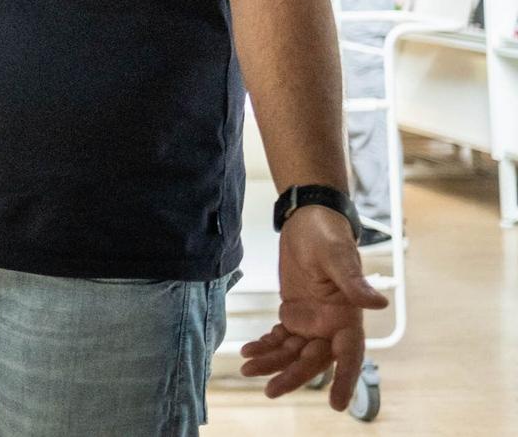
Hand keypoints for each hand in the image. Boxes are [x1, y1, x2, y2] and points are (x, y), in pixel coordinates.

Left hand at [238, 206, 389, 410]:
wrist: (307, 221)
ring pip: (292, 352)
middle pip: (313, 359)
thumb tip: (378, 304)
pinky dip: (266, 346)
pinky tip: (248, 351)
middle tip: (270, 390)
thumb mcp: (338, 257)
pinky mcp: (294, 313)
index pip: (349, 354)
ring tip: (248, 368)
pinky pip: (280, 338)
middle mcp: (331, 325)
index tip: (337, 405)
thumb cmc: (327, 236)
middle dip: (293, 376)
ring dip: (272, 362)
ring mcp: (312, 321)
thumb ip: (353, 283)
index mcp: (347, 316)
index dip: (344, 379)